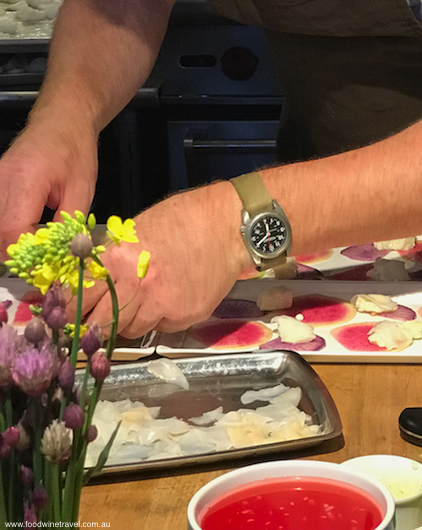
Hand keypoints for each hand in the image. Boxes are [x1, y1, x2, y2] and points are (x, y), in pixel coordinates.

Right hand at [0, 118, 97, 255]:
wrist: (62, 118)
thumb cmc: (75, 150)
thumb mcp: (82, 188)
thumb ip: (70, 224)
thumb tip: (66, 256)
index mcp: (25, 181)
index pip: (12, 231)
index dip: (27, 255)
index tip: (47, 264)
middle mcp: (0, 182)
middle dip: (17, 255)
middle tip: (42, 263)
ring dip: (10, 245)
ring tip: (36, 250)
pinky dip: (6, 231)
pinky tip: (25, 235)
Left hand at [81, 181, 249, 338]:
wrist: (229, 224)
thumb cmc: (184, 218)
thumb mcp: (137, 230)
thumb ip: (114, 259)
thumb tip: (93, 281)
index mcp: (117, 262)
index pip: (78, 300)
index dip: (69, 312)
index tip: (65, 318)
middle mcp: (135, 288)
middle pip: (99, 326)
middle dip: (95, 326)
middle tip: (97, 321)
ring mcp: (161, 306)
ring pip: (130, 330)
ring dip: (131, 320)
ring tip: (146, 297)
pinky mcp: (184, 317)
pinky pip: (161, 327)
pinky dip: (161, 317)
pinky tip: (172, 295)